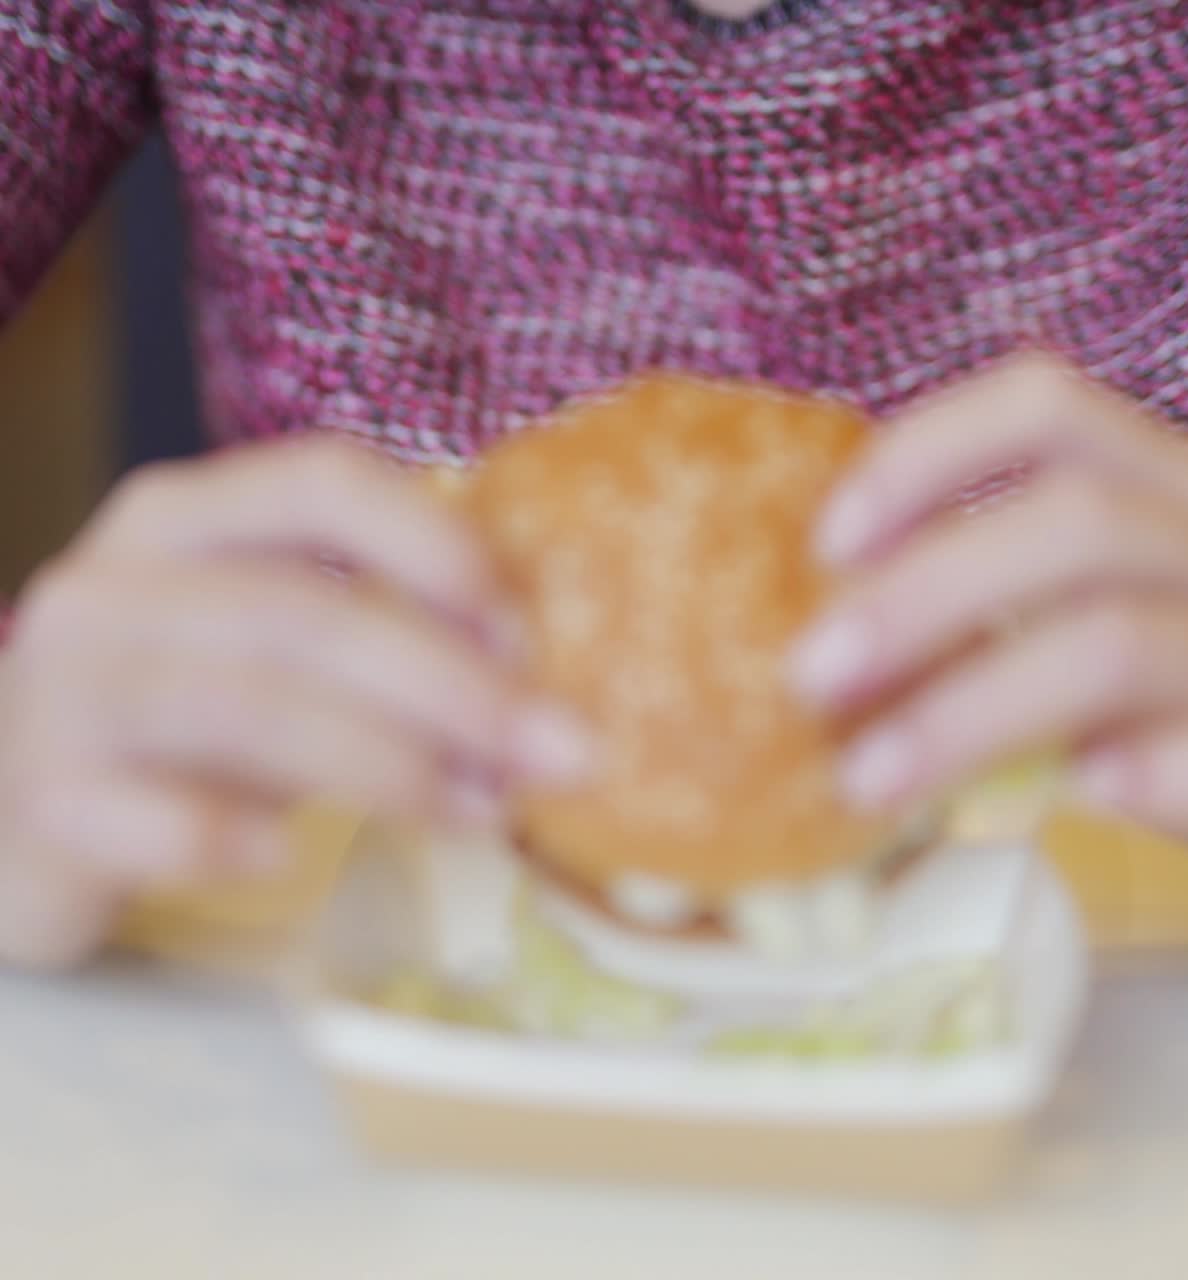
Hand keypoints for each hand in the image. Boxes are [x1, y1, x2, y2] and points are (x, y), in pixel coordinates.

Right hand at [0, 437, 590, 968]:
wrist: (15, 802)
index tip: (523, 625)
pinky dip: (227, 833)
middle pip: (305, 610)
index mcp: (191, 518)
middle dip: (448, 683)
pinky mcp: (42, 798)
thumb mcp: (281, 656)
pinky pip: (144, 814)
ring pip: (243, 705)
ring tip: (479, 811)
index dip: (434, 542)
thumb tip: (544, 699)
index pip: (322, 482)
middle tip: (557, 749)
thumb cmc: (183, 719)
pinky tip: (287, 855)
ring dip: (383, 763)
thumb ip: (385, 647)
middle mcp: (120, 582)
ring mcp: (68, 689)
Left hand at [789, 353, 1187, 939]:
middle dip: (922, 594)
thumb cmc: (1179, 697)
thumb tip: (822, 620)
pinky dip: (1129, 778)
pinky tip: (1068, 799)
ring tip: (869, 778)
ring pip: (1115, 644)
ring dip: (969, 710)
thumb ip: (994, 594)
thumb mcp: (1096, 610)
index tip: (827, 541)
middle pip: (1073, 522)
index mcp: (1167, 485)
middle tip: (810, 676)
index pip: (1044, 406)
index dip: (926, 456)